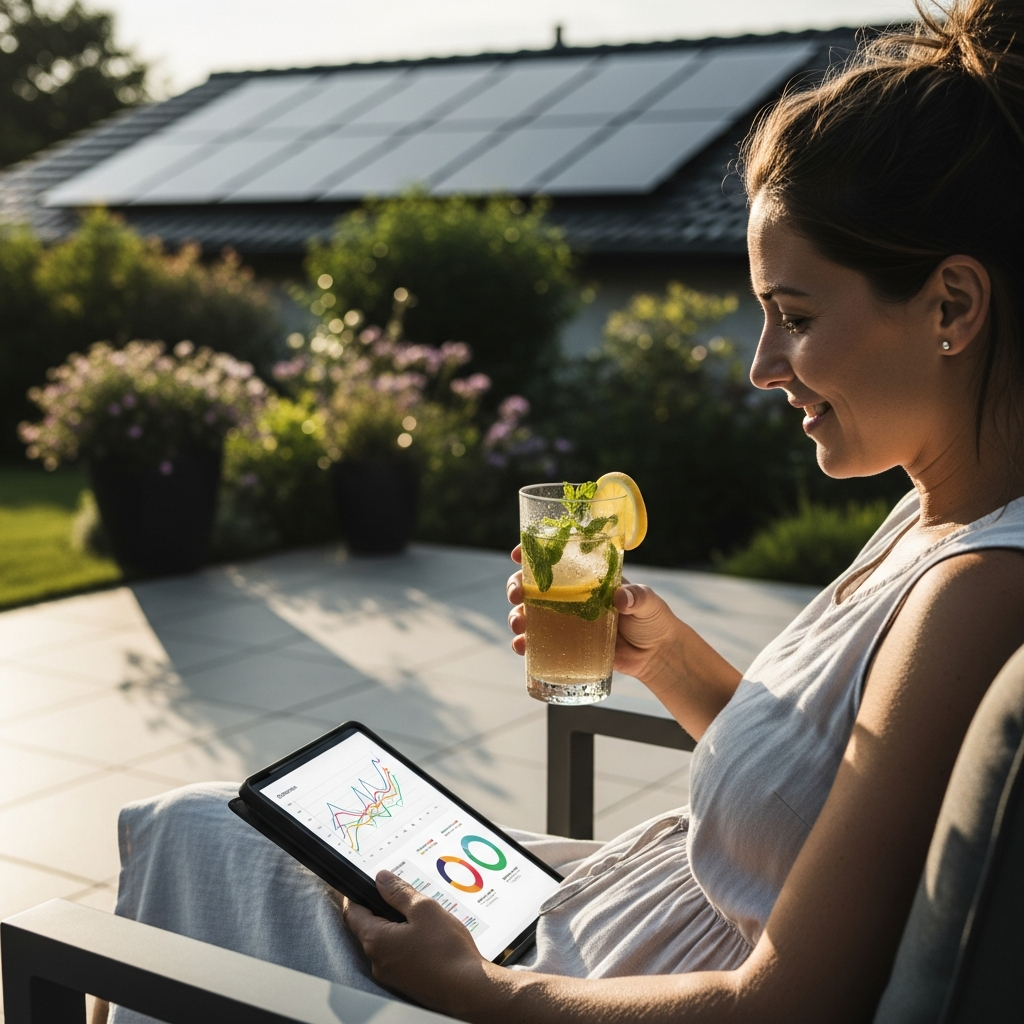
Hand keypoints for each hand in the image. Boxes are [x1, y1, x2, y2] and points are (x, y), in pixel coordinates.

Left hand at [342, 870, 490, 1012]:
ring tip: (421, 919)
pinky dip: (406, 943)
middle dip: (381, 910)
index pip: (352, 913)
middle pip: (368, 928)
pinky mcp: (404, 983)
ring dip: (396, 927)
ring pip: (385, 943)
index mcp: (376, 941)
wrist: (468, 989)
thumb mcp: (424, 909)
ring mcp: (390, 975)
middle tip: (403, 898)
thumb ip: (399, 892)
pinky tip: (427, 939)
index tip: (362, 884)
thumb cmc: (447, 950)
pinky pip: (397, 956)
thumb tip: (381, 879)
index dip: (355, 895)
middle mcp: (377, 962)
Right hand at [506, 544, 680, 681]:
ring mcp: (566, 621)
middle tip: (516, 595)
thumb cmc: (654, 620)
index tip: (518, 554)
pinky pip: (539, 642)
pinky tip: (521, 648)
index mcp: (588, 577)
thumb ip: (638, 597)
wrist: (657, 656)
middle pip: (533, 585)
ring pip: (530, 613)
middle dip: (516, 586)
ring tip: (518, 627)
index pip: (556, 558)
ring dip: (516, 616)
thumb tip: (621, 598)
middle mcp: (572, 595)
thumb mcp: (649, 603)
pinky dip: (525, 644)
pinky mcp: (567, 646)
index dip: (533, 553)